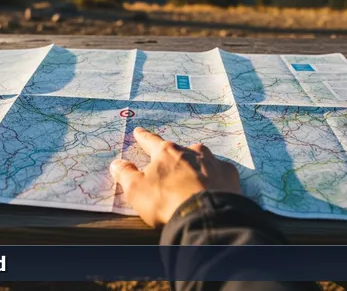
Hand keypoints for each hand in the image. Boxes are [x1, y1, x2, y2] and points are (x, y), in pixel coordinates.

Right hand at [110, 127, 241, 226]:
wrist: (206, 216)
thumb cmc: (166, 201)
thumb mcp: (136, 190)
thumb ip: (125, 174)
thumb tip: (117, 163)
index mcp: (166, 152)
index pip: (151, 141)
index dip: (143, 137)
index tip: (139, 131)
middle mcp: (191, 151)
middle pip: (179, 150)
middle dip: (174, 156)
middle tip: (171, 165)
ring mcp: (213, 161)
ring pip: (202, 158)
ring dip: (196, 165)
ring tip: (193, 177)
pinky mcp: (229, 175)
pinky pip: (220, 172)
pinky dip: (215, 178)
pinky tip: (214, 187)